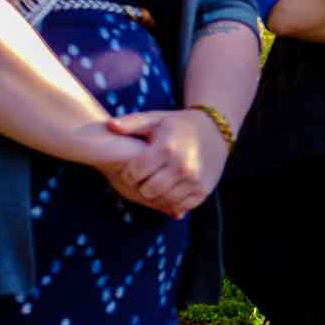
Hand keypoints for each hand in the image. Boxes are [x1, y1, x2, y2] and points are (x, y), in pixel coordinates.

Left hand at [104, 108, 229, 217]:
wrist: (214, 132)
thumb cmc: (177, 125)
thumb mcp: (155, 119)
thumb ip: (131, 123)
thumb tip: (109, 126)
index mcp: (166, 148)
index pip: (134, 173)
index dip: (127, 174)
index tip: (130, 170)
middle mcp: (182, 166)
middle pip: (148, 191)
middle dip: (140, 187)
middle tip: (141, 180)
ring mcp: (194, 180)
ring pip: (163, 201)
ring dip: (156, 196)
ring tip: (153, 185)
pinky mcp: (203, 190)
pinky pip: (180, 206)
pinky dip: (171, 202)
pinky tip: (168, 191)